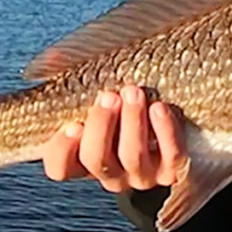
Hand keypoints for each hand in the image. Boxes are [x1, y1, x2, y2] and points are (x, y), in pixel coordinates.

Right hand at [41, 85, 186, 192]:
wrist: (177, 123)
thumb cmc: (125, 102)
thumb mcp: (98, 91)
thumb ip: (73, 76)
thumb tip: (54, 57)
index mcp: (83, 160)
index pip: (59, 167)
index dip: (61, 149)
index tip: (71, 124)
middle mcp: (111, 174)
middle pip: (96, 160)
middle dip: (101, 126)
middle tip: (108, 96)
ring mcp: (142, 175)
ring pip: (132, 157)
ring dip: (132, 123)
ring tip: (134, 92)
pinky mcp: (173, 170)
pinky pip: (171, 155)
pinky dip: (165, 131)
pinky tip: (160, 108)